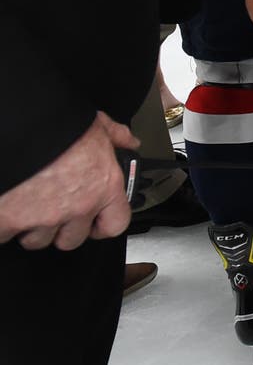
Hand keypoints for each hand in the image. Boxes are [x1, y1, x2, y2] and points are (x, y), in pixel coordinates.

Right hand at [0, 113, 137, 249]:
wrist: (21, 128)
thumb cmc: (60, 126)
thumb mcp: (97, 124)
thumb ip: (116, 136)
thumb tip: (129, 141)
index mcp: (104, 186)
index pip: (116, 224)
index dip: (104, 225)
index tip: (95, 223)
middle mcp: (77, 206)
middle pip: (72, 239)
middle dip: (63, 228)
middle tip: (54, 210)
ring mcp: (44, 217)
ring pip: (38, 240)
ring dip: (33, 228)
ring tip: (29, 205)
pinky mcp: (11, 220)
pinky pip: (7, 235)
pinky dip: (5, 225)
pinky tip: (8, 208)